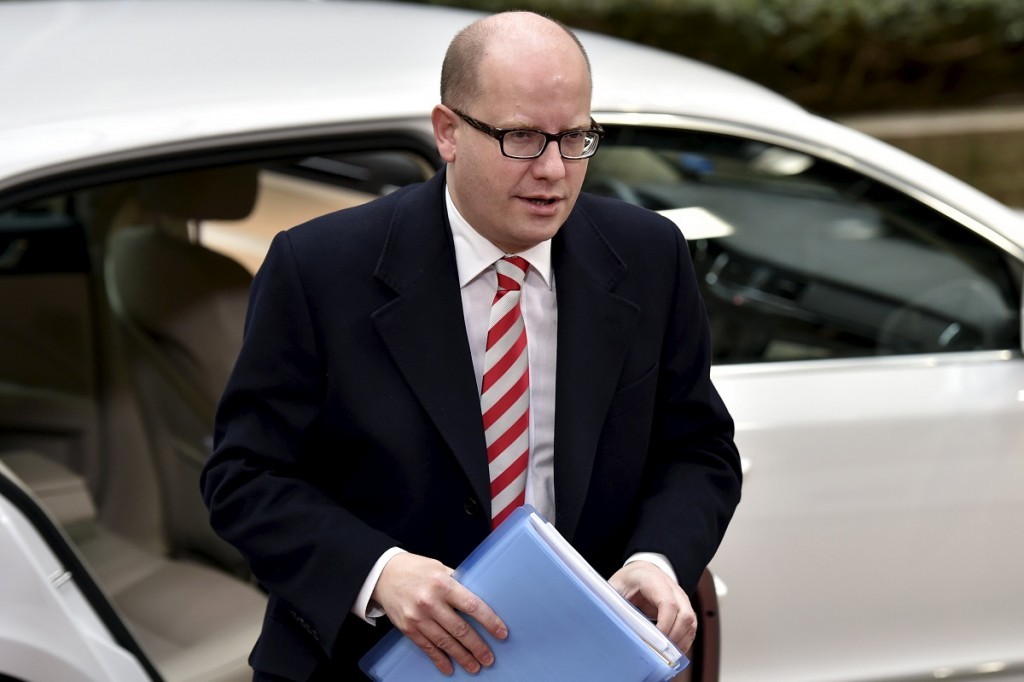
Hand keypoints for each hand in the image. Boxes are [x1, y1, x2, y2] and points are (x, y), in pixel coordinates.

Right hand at [371, 552, 507, 674]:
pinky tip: (449, 668)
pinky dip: (439, 659)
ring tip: (475, 666)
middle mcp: (431, 602)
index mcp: (443, 584)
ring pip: (445, 642)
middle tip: (489, 658)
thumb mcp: (439, 568)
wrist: (382, 574)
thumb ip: (458, 582)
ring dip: (462, 657)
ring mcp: (418, 617)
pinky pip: (427, 647)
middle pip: (460, 629)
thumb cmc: (415, 569)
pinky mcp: (408, 628)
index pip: (472, 606)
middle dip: (477, 647)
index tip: (501, 633)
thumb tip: (479, 596)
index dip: (489, 621)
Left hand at [609, 560, 696, 652]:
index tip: (655, 642)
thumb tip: (607, 622)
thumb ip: (612, 602)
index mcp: (655, 581)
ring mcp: (682, 600)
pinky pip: (690, 628)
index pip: (668, 603)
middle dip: (674, 638)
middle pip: (685, 616)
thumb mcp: (616, 586)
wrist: (642, 571)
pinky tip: (670, 653)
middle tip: (658, 653)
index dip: (665, 625)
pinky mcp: (684, 610)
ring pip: (691, 624)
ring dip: (680, 642)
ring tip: (664, 657)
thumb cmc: (629, 580)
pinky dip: (683, 642)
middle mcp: (674, 590)